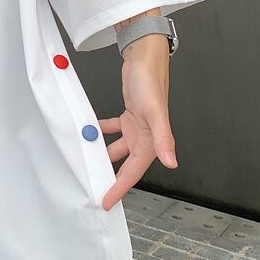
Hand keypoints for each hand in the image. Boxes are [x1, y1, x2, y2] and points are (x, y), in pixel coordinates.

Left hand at [99, 33, 176, 210]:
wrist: (144, 58)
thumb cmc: (151, 82)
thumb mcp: (155, 111)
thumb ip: (164, 138)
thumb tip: (171, 162)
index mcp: (152, 142)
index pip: (133, 172)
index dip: (120, 188)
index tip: (106, 201)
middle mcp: (145, 137)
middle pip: (125, 165)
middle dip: (111, 178)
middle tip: (95, 188)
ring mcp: (136, 127)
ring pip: (117, 148)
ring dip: (104, 154)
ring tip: (87, 161)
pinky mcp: (129, 115)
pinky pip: (113, 129)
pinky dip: (101, 132)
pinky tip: (90, 133)